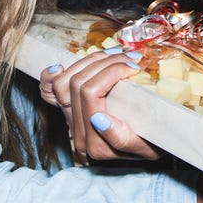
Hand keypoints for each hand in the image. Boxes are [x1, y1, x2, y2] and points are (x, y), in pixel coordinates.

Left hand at [39, 50, 163, 162]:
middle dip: (105, 62)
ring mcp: (70, 122)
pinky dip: (51, 77)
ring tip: (115, 55)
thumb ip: (121, 138)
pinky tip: (60, 67)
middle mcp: (78, 134)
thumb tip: (97, 118)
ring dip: (89, 61)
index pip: (90, 93)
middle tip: (131, 57)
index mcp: (96, 144)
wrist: (151, 146)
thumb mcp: (148, 146)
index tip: (135, 66)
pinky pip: (49, 92)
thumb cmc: (153, 144)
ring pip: (64, 82)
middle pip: (78, 83)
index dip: (111, 71)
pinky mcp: (67, 111)